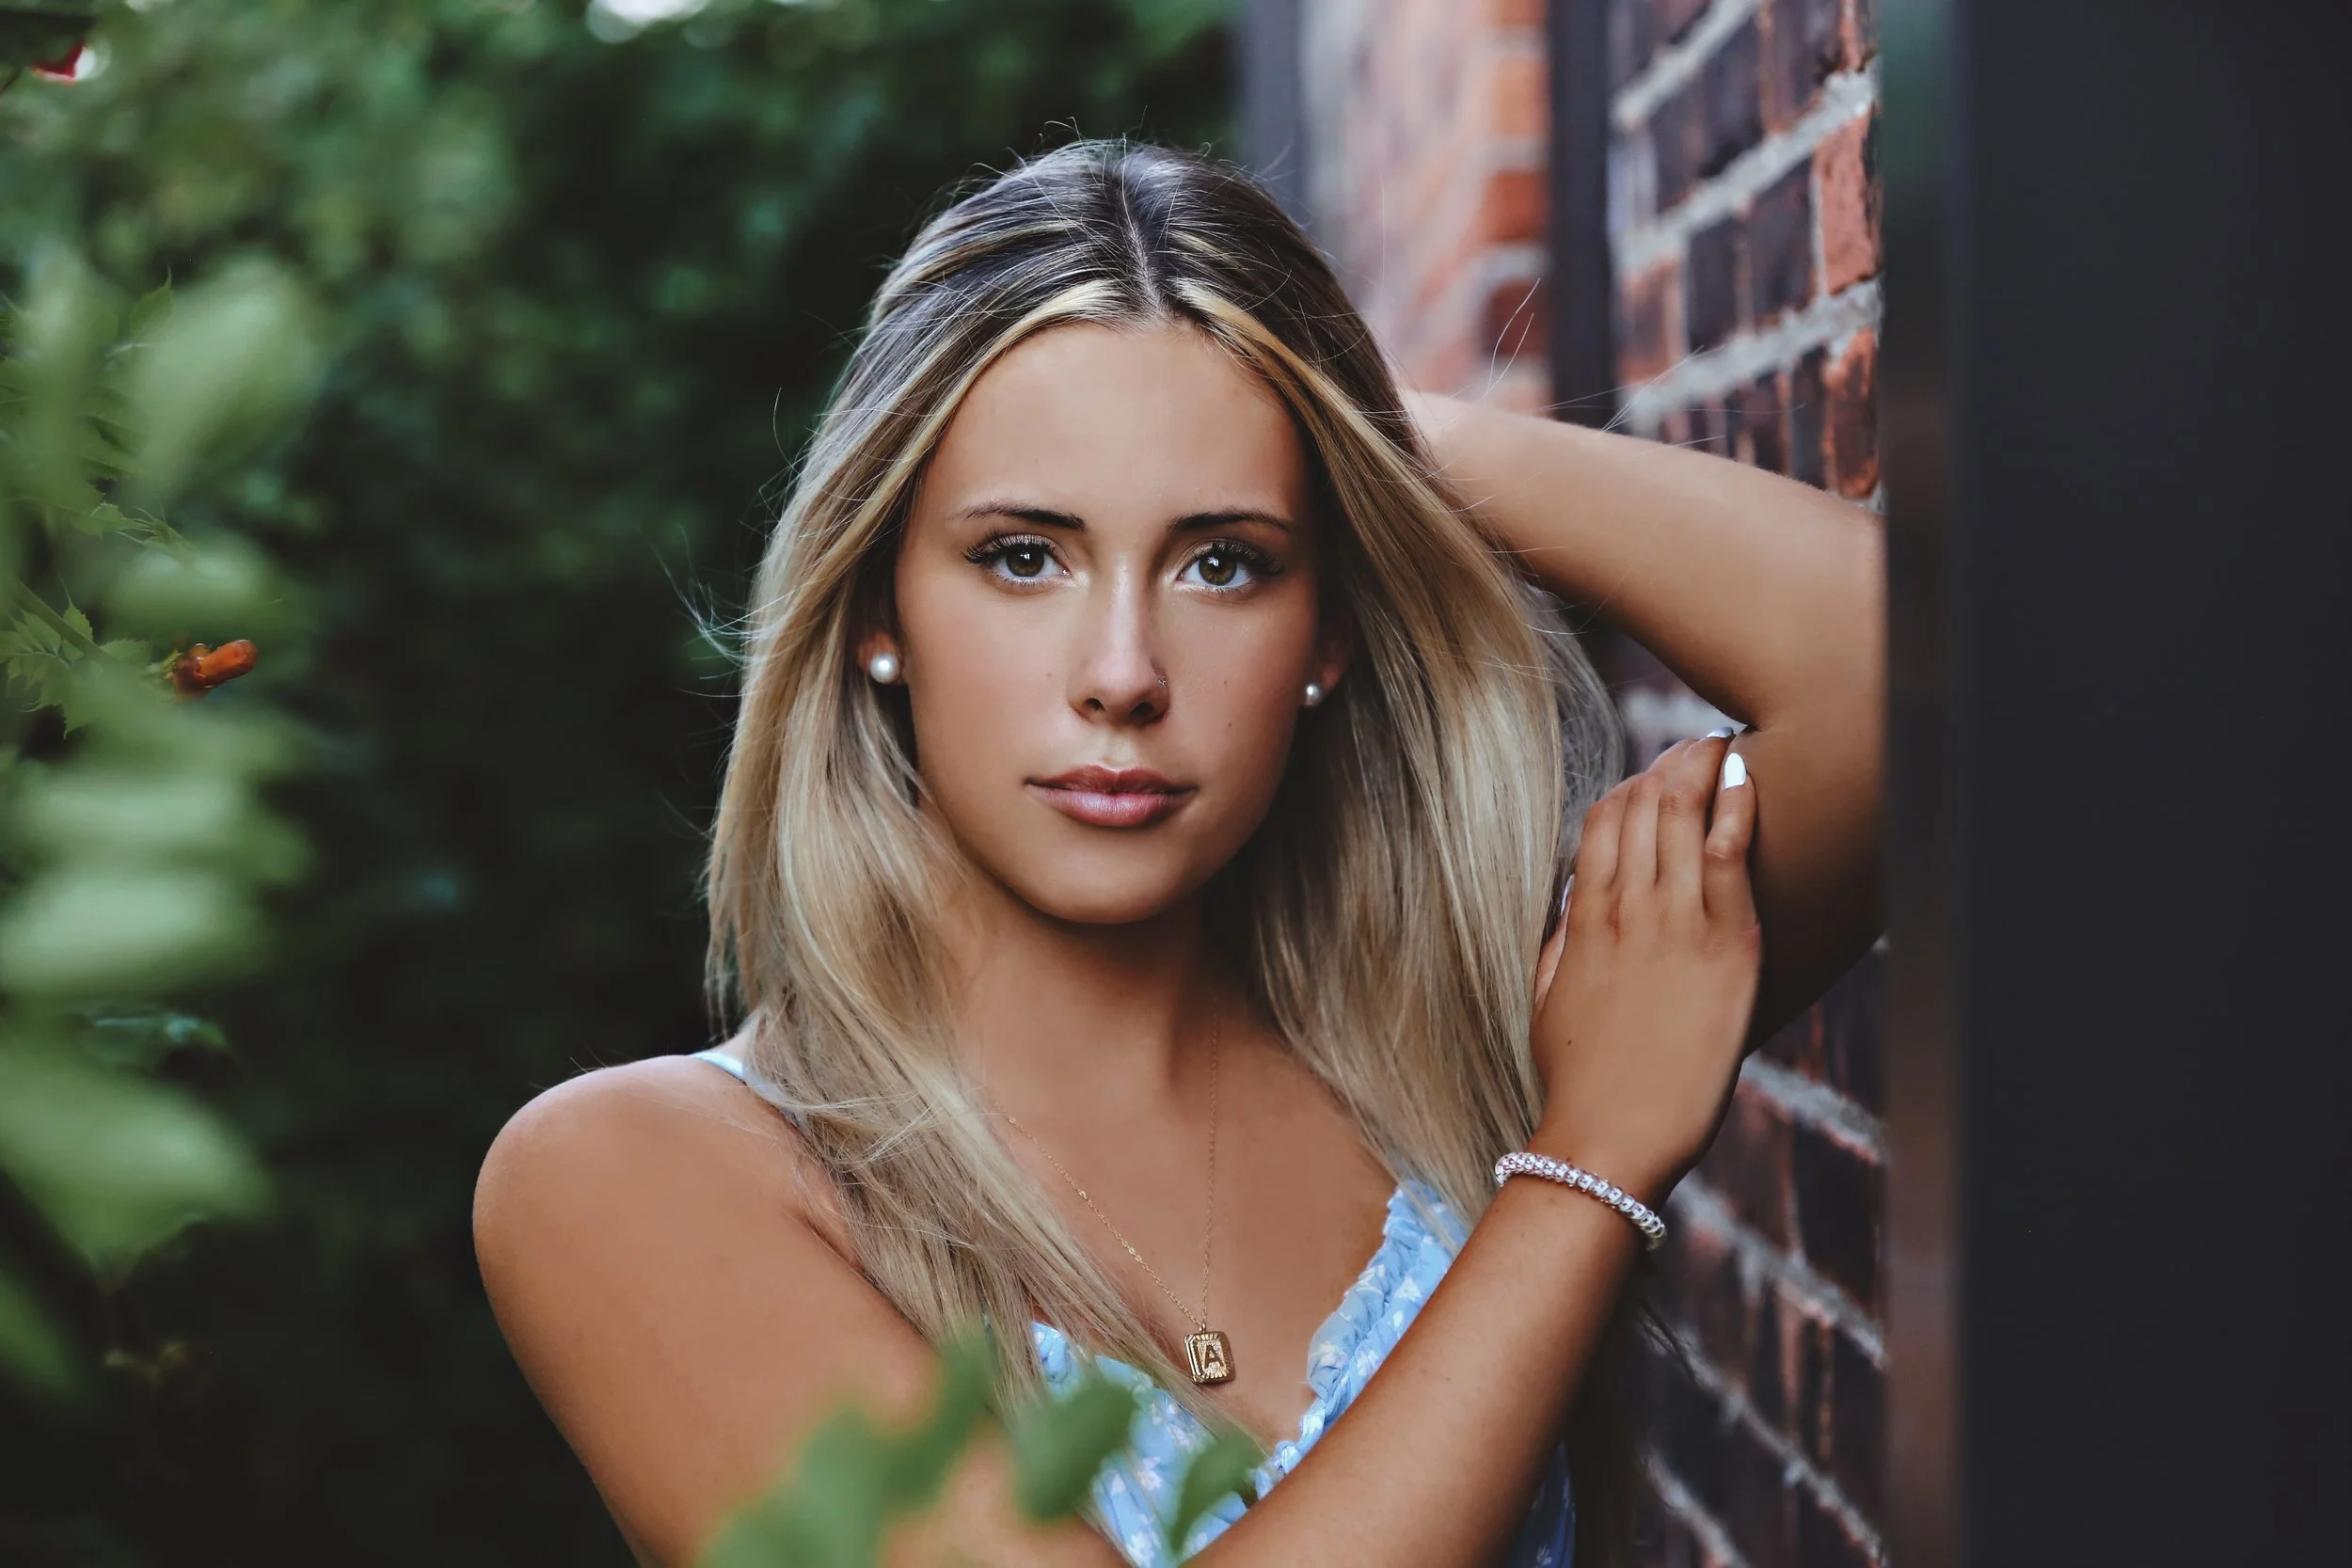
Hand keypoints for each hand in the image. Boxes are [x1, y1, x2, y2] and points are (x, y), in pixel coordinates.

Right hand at [1527, 735, 1761, 1204]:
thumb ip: (1564, 941)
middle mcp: (1627, 908)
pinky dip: (1737, 806)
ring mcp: (1677, 923)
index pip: (1603, 820)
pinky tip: (1746, 775)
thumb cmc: (1578, 1081)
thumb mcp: (1552, 998)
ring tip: (1719, 748)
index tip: (1651, 778)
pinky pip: (1730, 854)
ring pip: (1684, 815)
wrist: (1609, 1136)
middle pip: (1644, 805)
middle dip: (1668, 766)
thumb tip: (1578, 902)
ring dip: (1700, 770)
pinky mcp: (1726, 946)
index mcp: (1585, 920)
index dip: (1628, 788)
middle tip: (1693, 751)